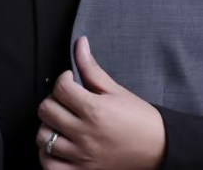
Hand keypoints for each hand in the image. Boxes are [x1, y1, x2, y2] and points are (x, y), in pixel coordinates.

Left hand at [36, 36, 166, 168]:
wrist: (159, 148)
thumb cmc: (139, 119)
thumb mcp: (116, 90)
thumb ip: (92, 68)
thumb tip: (80, 44)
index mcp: (95, 110)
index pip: (60, 88)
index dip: (63, 79)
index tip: (70, 81)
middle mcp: (85, 134)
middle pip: (47, 110)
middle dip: (53, 100)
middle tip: (65, 100)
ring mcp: (82, 156)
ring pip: (44, 138)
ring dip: (48, 126)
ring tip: (60, 122)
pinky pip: (50, 166)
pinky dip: (47, 155)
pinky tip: (56, 145)